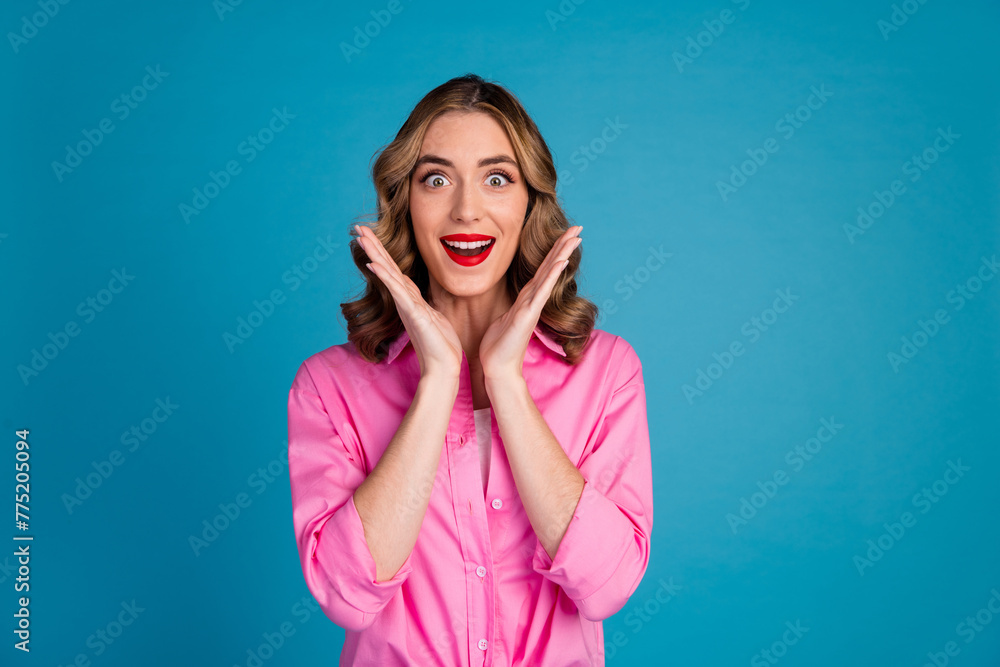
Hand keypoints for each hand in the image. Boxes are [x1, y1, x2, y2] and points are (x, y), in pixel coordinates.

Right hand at [354, 224, 462, 379]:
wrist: (443, 366)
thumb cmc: (441, 345)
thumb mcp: (434, 316)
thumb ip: (423, 304)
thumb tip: (418, 295)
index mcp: (410, 299)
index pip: (394, 271)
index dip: (382, 252)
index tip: (371, 235)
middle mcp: (405, 300)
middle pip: (386, 267)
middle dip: (373, 246)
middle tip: (358, 227)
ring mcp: (407, 306)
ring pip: (388, 275)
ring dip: (375, 254)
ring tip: (361, 237)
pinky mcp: (412, 314)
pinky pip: (397, 291)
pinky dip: (385, 276)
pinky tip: (373, 263)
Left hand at [479, 226, 582, 381]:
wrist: (498, 368)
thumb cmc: (498, 347)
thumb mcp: (503, 320)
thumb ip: (512, 309)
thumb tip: (514, 305)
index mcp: (526, 299)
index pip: (542, 270)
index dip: (553, 252)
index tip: (565, 235)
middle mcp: (532, 300)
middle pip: (550, 267)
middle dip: (564, 246)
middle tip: (578, 228)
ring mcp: (532, 307)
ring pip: (549, 275)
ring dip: (562, 254)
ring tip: (575, 237)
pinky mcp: (528, 315)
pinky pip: (541, 292)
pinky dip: (552, 276)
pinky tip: (561, 262)